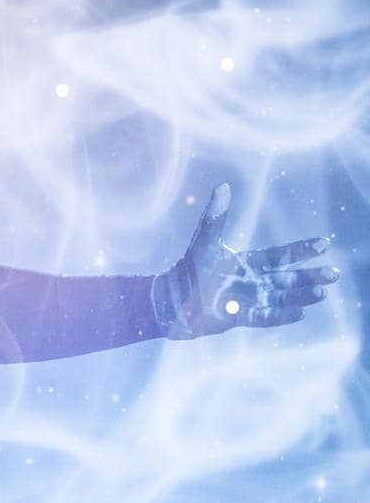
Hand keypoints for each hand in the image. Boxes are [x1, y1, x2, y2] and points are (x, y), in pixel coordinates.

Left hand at [154, 183, 339, 339]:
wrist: (169, 298)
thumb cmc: (187, 269)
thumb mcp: (204, 241)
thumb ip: (216, 217)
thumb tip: (224, 186)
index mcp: (247, 263)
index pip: (280, 255)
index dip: (301, 250)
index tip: (324, 243)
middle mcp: (252, 281)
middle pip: (286, 278)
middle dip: (309, 276)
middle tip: (334, 274)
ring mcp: (247, 300)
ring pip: (280, 297)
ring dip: (300, 295)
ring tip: (322, 293)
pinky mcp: (237, 317)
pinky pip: (262, 316)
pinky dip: (279, 315)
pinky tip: (300, 314)